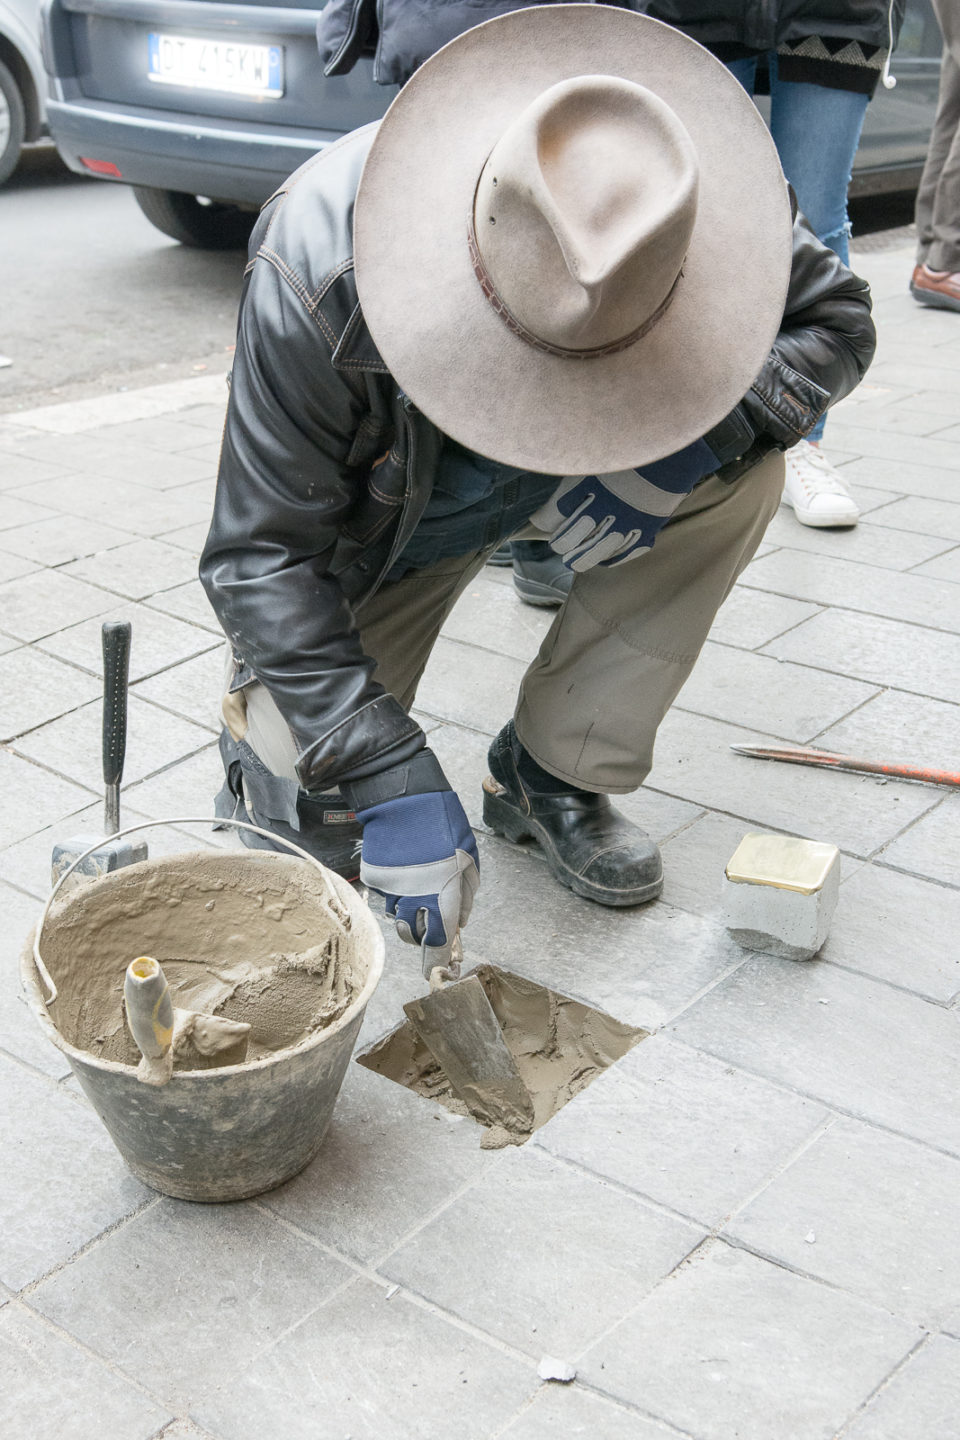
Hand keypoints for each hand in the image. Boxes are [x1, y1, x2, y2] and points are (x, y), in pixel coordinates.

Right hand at [354, 787, 479, 957]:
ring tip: (417, 884)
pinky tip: (403, 868)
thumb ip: (466, 893)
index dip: (436, 957)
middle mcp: (412, 896)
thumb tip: (460, 920)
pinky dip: (394, 888)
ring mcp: (390, 887)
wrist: (403, 797)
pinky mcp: (374, 877)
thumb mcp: (468, 856)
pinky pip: (384, 894)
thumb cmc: (442, 822)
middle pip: (411, 934)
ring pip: (396, 914)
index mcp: (441, 893)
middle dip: (420, 933)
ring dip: (407, 909)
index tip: (438, 967)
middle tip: (429, 919)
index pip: (436, 940)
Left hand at [530, 438, 718, 571]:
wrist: (674, 453)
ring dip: (583, 558)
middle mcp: (606, 511)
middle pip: (573, 540)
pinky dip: (611, 559)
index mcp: (589, 489)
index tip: (547, 527)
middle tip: (560, 548)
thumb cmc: (631, 453)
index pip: (558, 517)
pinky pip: (625, 553)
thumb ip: (573, 480)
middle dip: (563, 546)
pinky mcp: (646, 531)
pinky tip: (603, 560)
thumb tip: (548, 505)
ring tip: (574, 561)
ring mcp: (627, 524)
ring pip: (597, 552)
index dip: (549, 525)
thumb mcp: (597, 460)